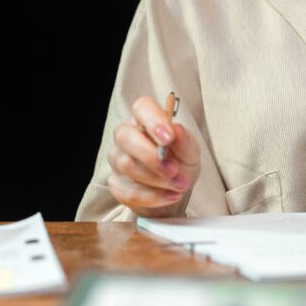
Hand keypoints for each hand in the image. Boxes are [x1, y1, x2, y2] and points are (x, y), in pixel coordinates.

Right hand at [106, 96, 201, 217]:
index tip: (169, 138)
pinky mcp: (116, 184)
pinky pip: (128, 191)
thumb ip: (185, 141)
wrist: (175, 191)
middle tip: (174, 170)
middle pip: (125, 137)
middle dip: (151, 156)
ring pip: (127, 165)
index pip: (142, 107)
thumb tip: (177, 129)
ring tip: (180, 185)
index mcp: (145, 119)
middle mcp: (126, 135)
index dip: (153, 120)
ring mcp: (117, 159)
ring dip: (157, 179)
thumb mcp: (190, 151)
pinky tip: (170, 196)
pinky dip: (153, 197)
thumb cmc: (180, 163)